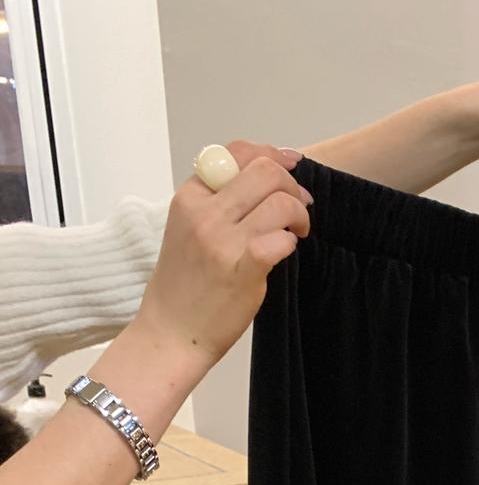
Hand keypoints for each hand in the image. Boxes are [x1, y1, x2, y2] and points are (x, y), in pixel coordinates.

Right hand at [134, 139, 313, 374]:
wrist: (173, 332)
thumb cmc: (184, 285)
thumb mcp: (187, 229)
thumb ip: (218, 202)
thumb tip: (261, 179)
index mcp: (189, 197)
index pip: (234, 153)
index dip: (270, 153)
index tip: (289, 163)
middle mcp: (204, 213)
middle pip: (264, 171)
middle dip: (291, 183)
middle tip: (300, 204)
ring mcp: (223, 240)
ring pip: (280, 200)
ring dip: (299, 212)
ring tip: (297, 229)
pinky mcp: (244, 268)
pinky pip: (282, 238)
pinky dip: (291, 240)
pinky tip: (285, 249)